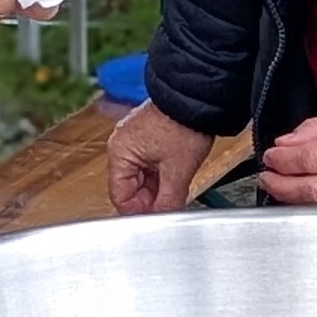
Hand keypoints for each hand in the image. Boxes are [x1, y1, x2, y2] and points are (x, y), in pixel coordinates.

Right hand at [107, 99, 212, 213]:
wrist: (197, 98)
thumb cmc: (183, 124)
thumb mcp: (177, 171)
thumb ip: (168, 201)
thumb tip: (164, 219)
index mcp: (119, 153)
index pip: (120, 197)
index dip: (138, 211)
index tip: (156, 218)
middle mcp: (121, 145)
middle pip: (129, 187)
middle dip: (149, 199)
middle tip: (169, 206)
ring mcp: (133, 138)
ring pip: (140, 176)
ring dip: (156, 187)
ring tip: (175, 188)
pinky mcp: (146, 134)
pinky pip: (147, 163)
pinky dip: (160, 173)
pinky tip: (174, 175)